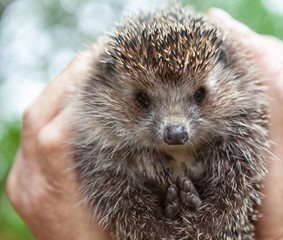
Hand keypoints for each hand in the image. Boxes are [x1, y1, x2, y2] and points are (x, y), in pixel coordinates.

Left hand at [6, 44, 110, 239]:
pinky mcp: (24, 177)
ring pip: (34, 117)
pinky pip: (35, 129)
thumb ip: (120, 176)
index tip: (105, 70)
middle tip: (101, 54)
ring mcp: (23, 179)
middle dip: (70, 78)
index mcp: (53, 197)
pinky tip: (80, 96)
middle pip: (39, 115)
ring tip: (92, 66)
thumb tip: (134, 136)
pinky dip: (57, 105)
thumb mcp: (119, 213)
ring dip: (63, 86)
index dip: (78, 99)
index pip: (53, 136)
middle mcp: (29, 184)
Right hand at [207, 8, 282, 239]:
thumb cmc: (270, 215)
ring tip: (240, 44)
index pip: (273, 72)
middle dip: (254, 43)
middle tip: (223, 31)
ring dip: (269, 52)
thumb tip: (220, 90)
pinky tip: (265, 65)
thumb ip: (239, 127)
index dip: (244, 44)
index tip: (216, 23)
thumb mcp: (243, 170)